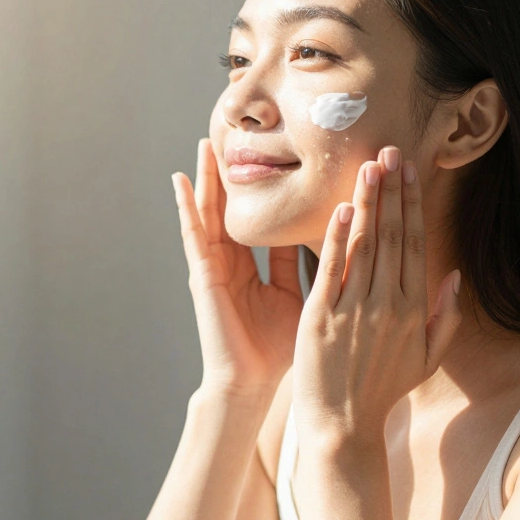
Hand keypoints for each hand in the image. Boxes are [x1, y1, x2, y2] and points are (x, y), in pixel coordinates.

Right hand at [172, 138, 304, 399]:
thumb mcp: (302, 298)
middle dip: (235, 175)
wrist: (251, 384)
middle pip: (235, 209)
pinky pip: (193, 234)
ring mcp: (214, 267)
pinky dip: (185, 207)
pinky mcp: (203, 275)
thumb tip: (340, 238)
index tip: (278, 155)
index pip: (264, 220)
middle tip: (238, 135)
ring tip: (206, 144)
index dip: (270, 191)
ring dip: (207, 179)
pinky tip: (179, 182)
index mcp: (258, 269)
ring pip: (211, 213)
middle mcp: (233, 263)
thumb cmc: (278, 351)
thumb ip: (311, 268)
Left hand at [292, 146, 461, 438]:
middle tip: (389, 151)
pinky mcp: (322, 319)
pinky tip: (343, 208)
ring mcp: (355, 311)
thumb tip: (455, 276)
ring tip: (368, 166)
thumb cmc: (382, 390)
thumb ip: (444, 317)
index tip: (409, 171)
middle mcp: (388, 306)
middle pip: (394, 236)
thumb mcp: (426, 358)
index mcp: (413, 310)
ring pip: (366, 246)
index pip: (415, 244)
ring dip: (369, 203)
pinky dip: (338, 239)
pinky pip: (333, 271)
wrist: (342, 426)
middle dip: (392, 191)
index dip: (412, 204)